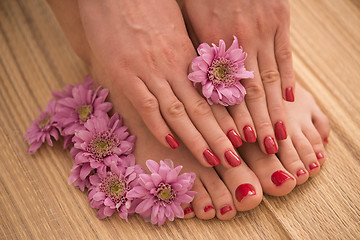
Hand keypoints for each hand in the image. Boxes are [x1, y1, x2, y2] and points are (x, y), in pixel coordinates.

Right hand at [78, 0, 242, 167]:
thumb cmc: (146, 3)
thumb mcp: (172, 28)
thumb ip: (183, 55)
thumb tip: (194, 77)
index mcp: (186, 55)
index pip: (211, 95)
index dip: (226, 119)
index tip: (239, 138)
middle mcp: (172, 66)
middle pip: (200, 108)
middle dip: (218, 137)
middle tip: (234, 160)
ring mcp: (148, 71)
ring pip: (178, 112)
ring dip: (196, 139)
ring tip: (212, 161)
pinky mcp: (123, 73)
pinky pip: (146, 105)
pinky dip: (158, 126)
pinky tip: (170, 143)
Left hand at [182, 0, 294, 153]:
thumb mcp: (189, 22)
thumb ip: (197, 55)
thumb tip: (200, 87)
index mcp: (212, 45)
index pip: (224, 93)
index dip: (232, 121)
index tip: (237, 144)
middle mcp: (239, 42)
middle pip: (250, 94)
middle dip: (257, 125)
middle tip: (264, 152)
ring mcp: (262, 30)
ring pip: (269, 80)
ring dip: (274, 112)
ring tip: (278, 138)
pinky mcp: (279, 18)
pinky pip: (285, 55)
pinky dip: (288, 80)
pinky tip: (290, 102)